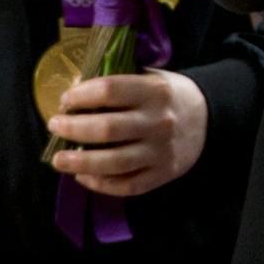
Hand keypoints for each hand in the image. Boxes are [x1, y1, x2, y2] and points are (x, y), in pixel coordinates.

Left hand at [47, 70, 207, 197]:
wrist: (208, 119)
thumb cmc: (169, 96)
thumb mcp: (152, 78)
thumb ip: (120, 83)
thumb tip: (76, 92)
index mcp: (155, 91)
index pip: (110, 90)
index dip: (81, 95)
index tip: (65, 100)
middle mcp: (159, 122)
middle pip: (107, 128)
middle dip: (73, 128)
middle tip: (55, 125)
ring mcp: (161, 151)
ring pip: (113, 162)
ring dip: (80, 162)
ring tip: (58, 159)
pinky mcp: (162, 174)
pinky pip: (126, 185)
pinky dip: (100, 184)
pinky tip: (84, 176)